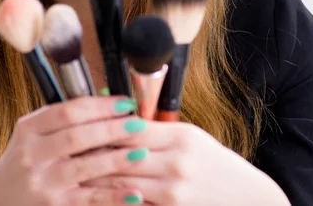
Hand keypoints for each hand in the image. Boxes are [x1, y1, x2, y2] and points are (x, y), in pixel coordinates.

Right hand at [0, 96, 149, 205]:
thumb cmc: (25, 159)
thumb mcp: (33, 133)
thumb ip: (63, 118)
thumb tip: (107, 100)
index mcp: (29, 129)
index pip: (67, 111)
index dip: (99, 105)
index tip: (124, 102)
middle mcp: (32, 155)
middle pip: (77, 136)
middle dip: (112, 128)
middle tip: (138, 122)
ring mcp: (42, 182)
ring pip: (85, 167)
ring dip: (117, 159)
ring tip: (142, 151)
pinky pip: (89, 199)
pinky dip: (114, 196)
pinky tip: (135, 192)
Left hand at [84, 121, 290, 205]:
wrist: (245, 196)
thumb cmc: (213, 162)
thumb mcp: (190, 137)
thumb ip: (156, 129)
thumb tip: (121, 115)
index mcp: (181, 136)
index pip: (132, 127)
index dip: (104, 126)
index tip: (82, 124)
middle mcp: (176, 162)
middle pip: (123, 155)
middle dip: (93, 153)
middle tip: (67, 149)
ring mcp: (174, 192)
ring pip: (123, 182)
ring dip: (96, 177)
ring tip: (74, 170)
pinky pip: (134, 204)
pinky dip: (114, 198)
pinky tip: (98, 195)